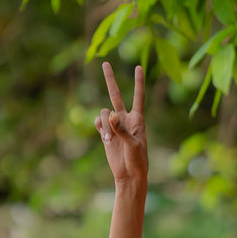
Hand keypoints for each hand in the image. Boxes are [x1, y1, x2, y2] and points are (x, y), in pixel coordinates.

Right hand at [95, 61, 147, 187]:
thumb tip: (110, 115)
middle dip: (110, 79)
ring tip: (109, 139)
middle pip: (115, 95)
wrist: (129, 174)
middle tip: (104, 63)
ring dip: (104, 124)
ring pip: (103, 113)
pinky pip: (97, 122)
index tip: (138, 67)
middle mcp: (125, 119)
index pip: (138, 97)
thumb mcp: (133, 145)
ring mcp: (114, 125)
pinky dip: (99, 128)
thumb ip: (122, 129)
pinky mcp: (105, 133)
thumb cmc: (137, 160)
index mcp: (137, 119)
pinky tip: (104, 138)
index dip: (138, 82)